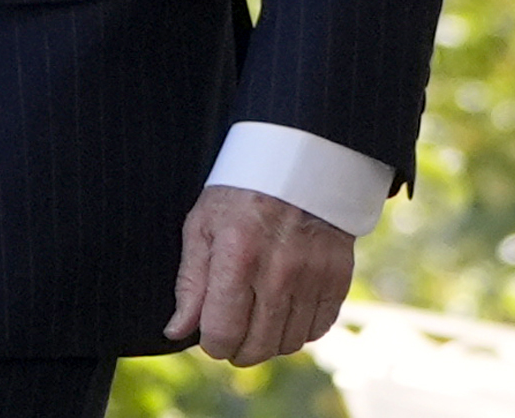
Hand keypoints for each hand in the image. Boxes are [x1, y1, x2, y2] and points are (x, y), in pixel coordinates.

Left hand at [163, 185, 354, 367]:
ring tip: (255, 321)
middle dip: (237, 350)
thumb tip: (177, 331)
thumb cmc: (240, 195)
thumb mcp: (202, 226)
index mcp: (237, 257)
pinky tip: (283, 312)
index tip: (209, 333)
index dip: (211, 343)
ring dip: (268, 343)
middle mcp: (278, 272)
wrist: (299, 164)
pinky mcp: (337, 280)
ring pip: (288, 343)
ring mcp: (312, 278)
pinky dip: (298, 330)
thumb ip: (190, 283)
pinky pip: (317, 330)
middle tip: (231, 334)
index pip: (222, 332)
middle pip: (257, 347)